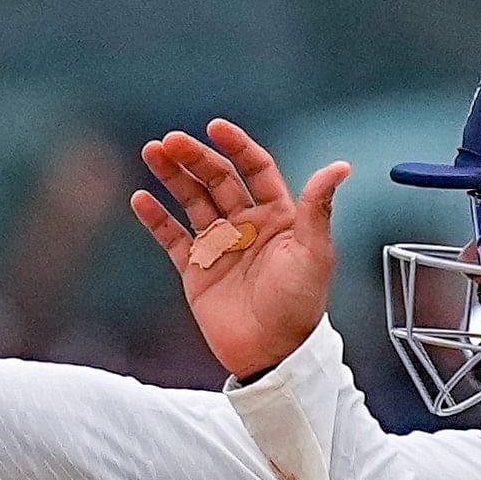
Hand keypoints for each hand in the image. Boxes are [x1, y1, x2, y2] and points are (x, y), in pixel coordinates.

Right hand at [128, 118, 350, 382]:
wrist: (272, 352)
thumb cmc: (300, 304)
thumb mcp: (314, 253)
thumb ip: (317, 208)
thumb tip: (339, 166)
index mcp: (277, 216)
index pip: (254, 168)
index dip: (236, 146)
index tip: (216, 127)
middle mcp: (246, 225)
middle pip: (217, 180)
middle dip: (194, 158)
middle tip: (171, 140)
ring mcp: (219, 246)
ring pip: (191, 201)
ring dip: (172, 177)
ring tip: (152, 153)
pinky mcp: (195, 270)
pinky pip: (171, 237)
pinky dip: (156, 218)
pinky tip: (141, 198)